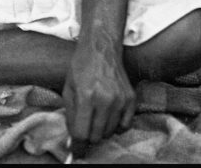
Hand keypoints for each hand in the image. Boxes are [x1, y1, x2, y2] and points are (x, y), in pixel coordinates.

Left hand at [62, 42, 135, 158]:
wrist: (101, 49)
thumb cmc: (80, 67)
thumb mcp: (68, 88)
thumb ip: (70, 115)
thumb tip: (73, 139)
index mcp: (86, 95)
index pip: (82, 132)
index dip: (78, 145)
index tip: (77, 151)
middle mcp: (105, 99)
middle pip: (97, 136)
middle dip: (89, 136)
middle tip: (85, 128)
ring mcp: (120, 100)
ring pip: (110, 132)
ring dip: (101, 129)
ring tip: (95, 114)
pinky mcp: (131, 99)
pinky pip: (125, 126)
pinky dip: (116, 125)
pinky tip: (108, 114)